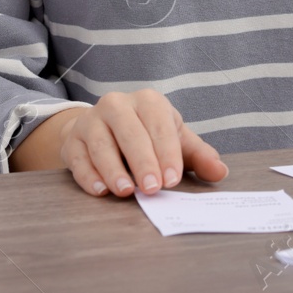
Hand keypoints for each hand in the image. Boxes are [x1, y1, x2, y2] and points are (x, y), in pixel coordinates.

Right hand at [54, 90, 228, 197]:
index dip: (167, 153)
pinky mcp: (72, 139)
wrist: (102, 129)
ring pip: (102, 144)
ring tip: (126, 191)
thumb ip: (198, 156)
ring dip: (114, 170)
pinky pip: (78, 157)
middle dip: (143, 162)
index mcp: (148, 101)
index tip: (172, 179)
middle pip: (130, 133)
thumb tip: (220, 172)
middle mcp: (117, 105)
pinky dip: (88, 175)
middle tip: (152, 189)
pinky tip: (100, 191)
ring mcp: (91, 120)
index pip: (159, 125)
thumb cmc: (146, 135)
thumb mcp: (174, 140)